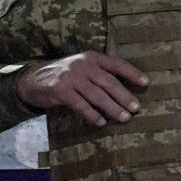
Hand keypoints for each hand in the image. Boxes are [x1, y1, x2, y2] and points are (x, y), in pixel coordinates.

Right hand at [17, 51, 147, 125]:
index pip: (116, 64)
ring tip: (124, 117)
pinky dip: (92, 114)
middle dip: (124, 96)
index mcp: (92, 57)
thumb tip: (128, 91)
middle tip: (136, 107)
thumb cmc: (67, 75)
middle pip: (109, 82)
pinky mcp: (61, 90)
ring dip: (112, 108)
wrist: (34, 79)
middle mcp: (83, 65)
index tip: (146, 83)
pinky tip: (101, 122)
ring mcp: (71, 77)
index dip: (132, 73)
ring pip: (97, 95)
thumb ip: (101, 74)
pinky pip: (81, 105)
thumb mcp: (83, 68)